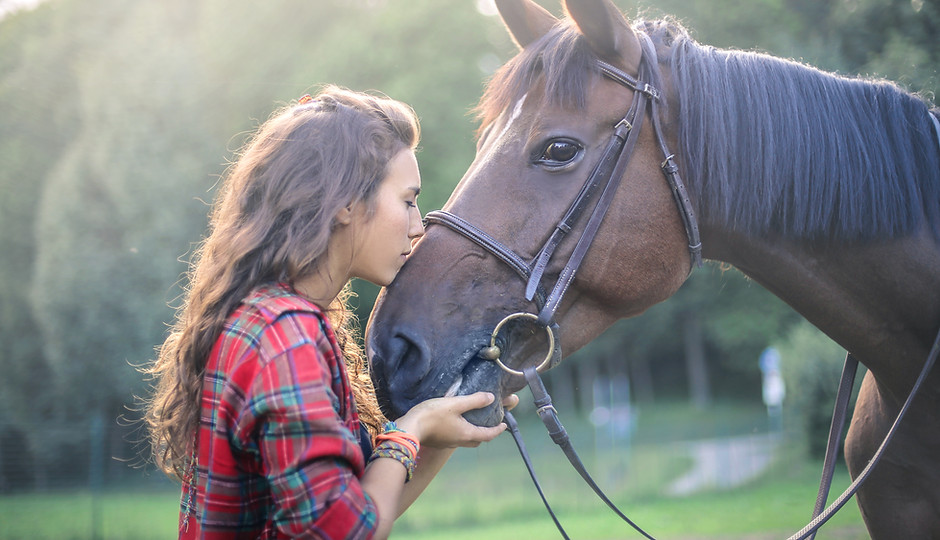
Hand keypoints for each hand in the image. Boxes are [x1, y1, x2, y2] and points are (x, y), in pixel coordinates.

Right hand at [394, 392, 508, 447]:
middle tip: (488, 423)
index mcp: (466, 433)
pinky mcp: (437, 442)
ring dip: (471, 433)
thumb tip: (491, 398)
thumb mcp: (455, 404)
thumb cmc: (432, 415)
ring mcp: (447, 443)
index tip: (504, 425)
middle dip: (485, 433)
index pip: (488, 434)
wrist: (409, 428)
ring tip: (471, 421)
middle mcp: (459, 441)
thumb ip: (474, 400)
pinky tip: (453, 423)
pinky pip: (453, 438)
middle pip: (477, 440)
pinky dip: (459, 432)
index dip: (498, 430)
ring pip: (465, 440)